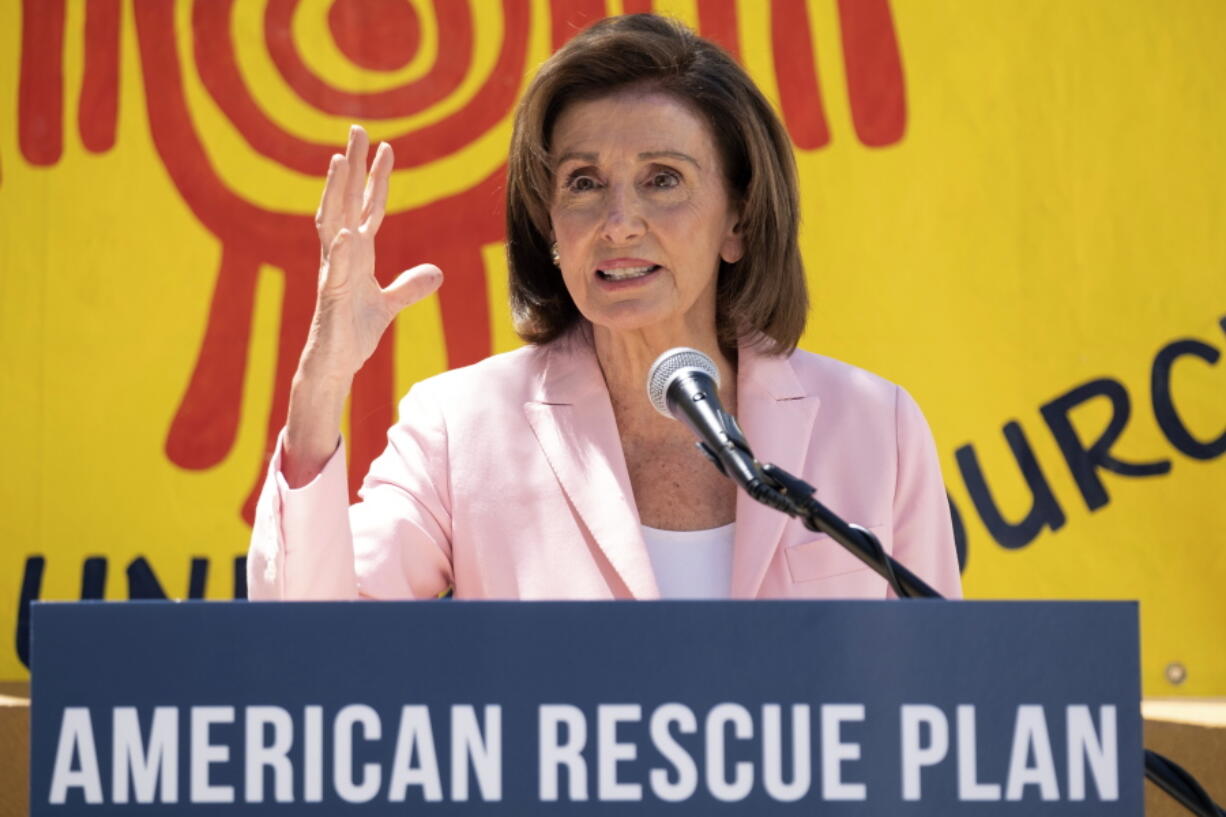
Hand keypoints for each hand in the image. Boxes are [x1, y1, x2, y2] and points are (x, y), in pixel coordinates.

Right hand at [302, 125, 442, 383]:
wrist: (335, 364)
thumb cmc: (353, 332)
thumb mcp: (390, 305)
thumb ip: (410, 287)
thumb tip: (436, 273)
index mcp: (357, 252)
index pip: (369, 206)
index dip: (376, 178)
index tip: (385, 147)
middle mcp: (342, 255)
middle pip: (346, 201)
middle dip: (352, 166)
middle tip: (357, 129)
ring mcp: (334, 272)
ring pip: (333, 223)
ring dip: (336, 193)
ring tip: (340, 161)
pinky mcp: (332, 298)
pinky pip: (336, 271)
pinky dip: (339, 252)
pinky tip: (343, 233)